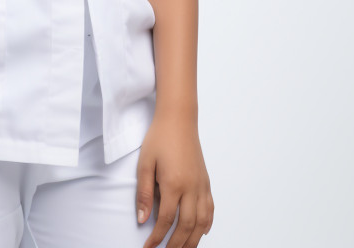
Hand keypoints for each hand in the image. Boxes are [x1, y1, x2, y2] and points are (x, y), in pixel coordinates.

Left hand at [136, 109, 213, 247]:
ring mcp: (201, 185)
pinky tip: (201, 231)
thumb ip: (144, 193)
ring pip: (202, 222)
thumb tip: (143, 220)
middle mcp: (191, 188)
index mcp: (174, 184)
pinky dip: (207, 223)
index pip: (166, 220)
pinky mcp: (206, 181)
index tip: (149, 247)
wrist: (178, 119)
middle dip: (176, 244)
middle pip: (186, 226)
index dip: (157, 237)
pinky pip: (210, 208)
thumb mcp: (145, 163)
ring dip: (193, 240)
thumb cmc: (159, 138)